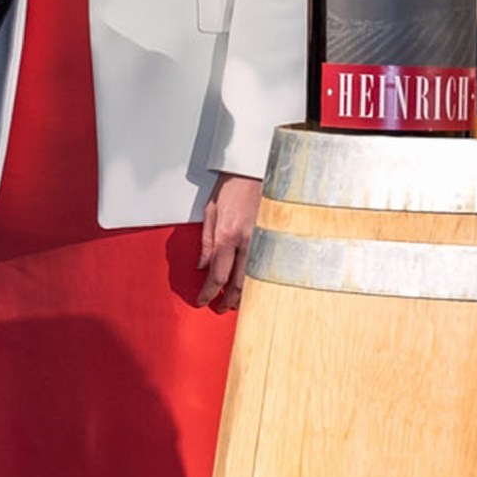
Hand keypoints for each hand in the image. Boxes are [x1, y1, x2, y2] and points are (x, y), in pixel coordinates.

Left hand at [199, 174, 260, 312]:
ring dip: (243, 294)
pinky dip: (257, 280)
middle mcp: (246, 241)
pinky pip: (265, 267)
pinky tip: (252, 285)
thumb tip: (202, 265)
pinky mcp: (274, 238)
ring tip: (234, 301)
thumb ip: (206, 242)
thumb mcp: (210, 211)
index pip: (217, 275)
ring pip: (254, 279)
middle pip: (237, 283)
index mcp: (227, 235)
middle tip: (219, 307)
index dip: (208, 293)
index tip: (202, 300)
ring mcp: (263, 241)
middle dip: (227, 300)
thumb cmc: (233, 185)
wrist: (254, 169)